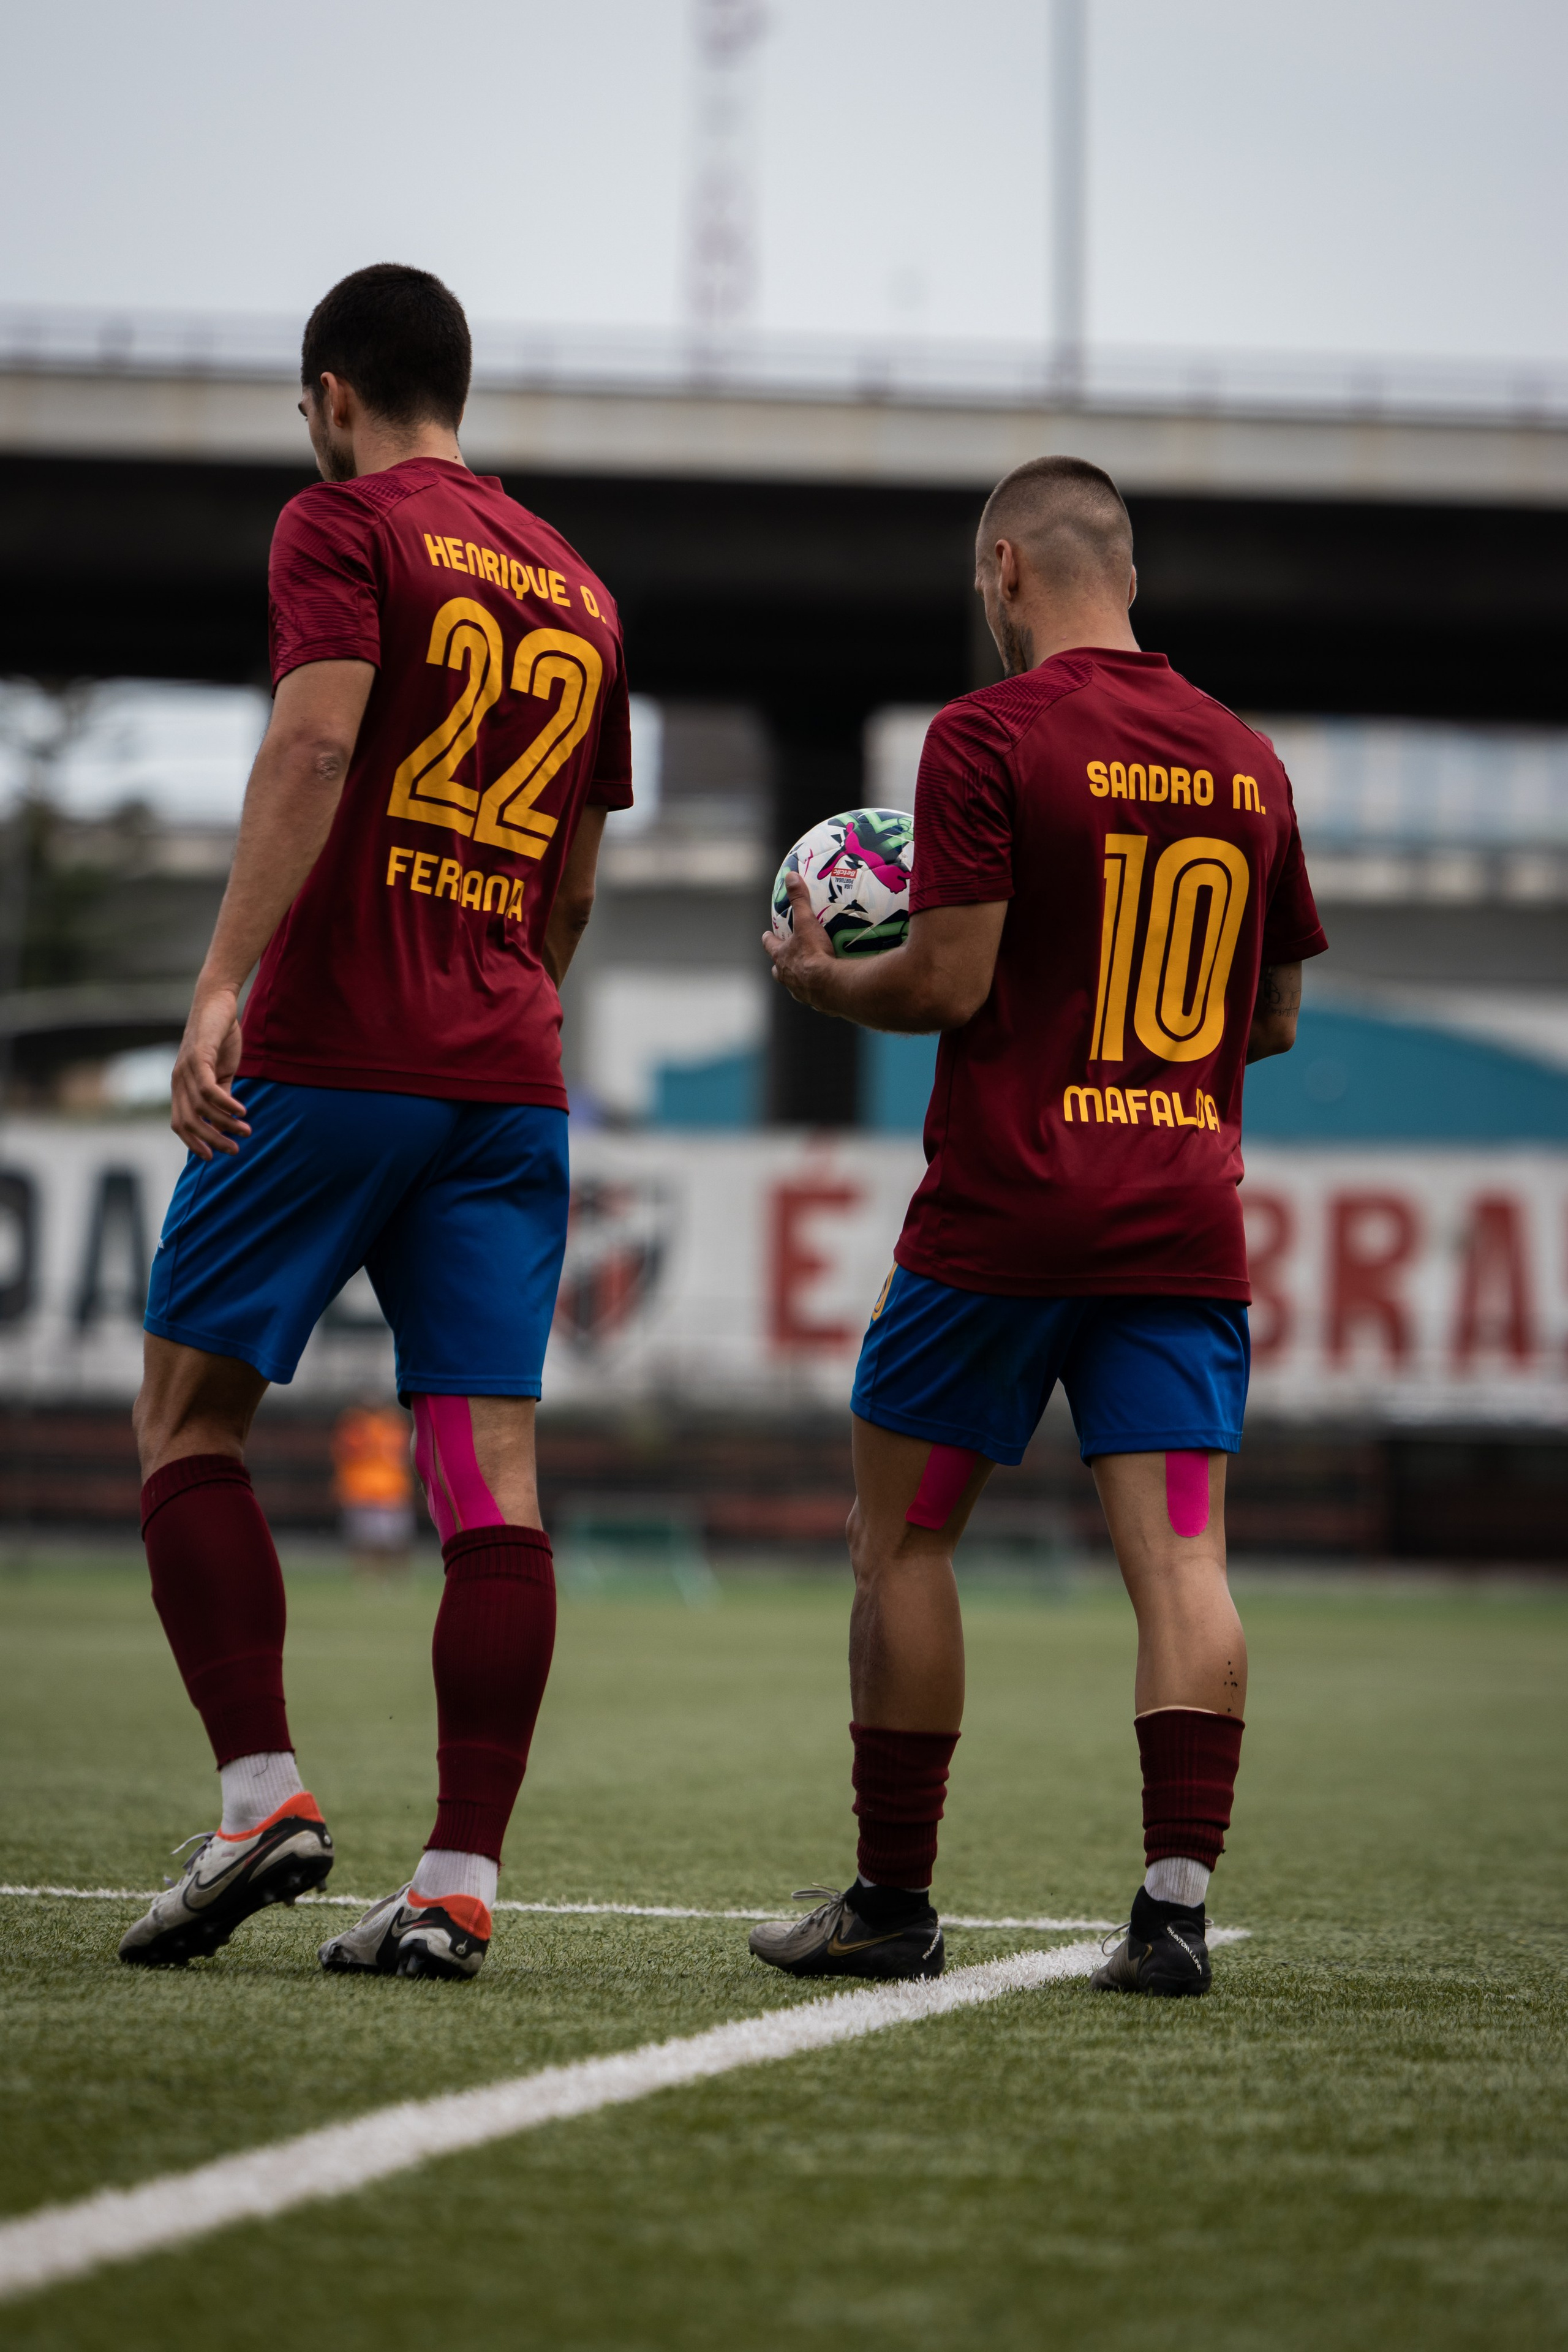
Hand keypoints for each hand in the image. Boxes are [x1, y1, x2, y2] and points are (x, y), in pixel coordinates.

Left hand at [171, 988, 250, 1158]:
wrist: (216, 1002)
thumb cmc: (219, 1037)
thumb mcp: (221, 1072)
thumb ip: (221, 1096)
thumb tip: (227, 1123)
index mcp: (180, 1086)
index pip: (180, 1124)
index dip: (194, 1143)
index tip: (213, 1157)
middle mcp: (177, 1081)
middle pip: (189, 1122)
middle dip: (212, 1141)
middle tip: (235, 1151)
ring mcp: (185, 1069)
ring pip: (201, 1109)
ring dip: (225, 1124)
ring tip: (246, 1131)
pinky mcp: (198, 1057)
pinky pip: (209, 1090)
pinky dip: (225, 1104)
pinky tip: (242, 1111)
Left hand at [761, 871, 838, 1009]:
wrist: (831, 986)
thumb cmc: (814, 954)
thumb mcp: (807, 923)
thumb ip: (800, 900)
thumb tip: (790, 876)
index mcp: (781, 957)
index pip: (770, 945)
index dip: (769, 939)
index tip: (767, 935)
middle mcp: (786, 976)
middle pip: (778, 969)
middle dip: (780, 963)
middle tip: (787, 957)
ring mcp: (799, 991)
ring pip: (793, 984)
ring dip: (798, 978)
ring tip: (808, 973)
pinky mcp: (815, 1002)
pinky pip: (813, 995)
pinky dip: (817, 990)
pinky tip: (826, 987)